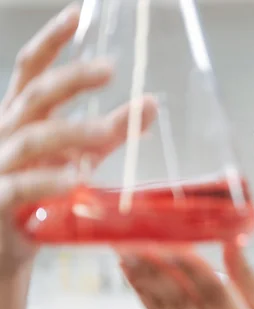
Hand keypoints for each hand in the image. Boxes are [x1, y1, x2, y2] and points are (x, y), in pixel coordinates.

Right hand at [0, 3, 156, 278]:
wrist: (8, 249)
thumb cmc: (40, 199)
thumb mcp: (78, 157)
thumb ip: (109, 132)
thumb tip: (149, 106)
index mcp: (21, 120)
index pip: (31, 71)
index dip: (51, 41)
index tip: (77, 14)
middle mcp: (4, 135)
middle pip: (35, 96)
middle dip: (71, 79)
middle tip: (109, 69)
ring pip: (33, 138)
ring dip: (74, 132)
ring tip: (108, 132)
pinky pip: (21, 186)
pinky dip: (49, 180)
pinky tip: (77, 179)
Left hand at [119, 243, 253, 308]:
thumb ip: (250, 282)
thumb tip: (231, 245)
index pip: (214, 296)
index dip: (190, 267)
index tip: (173, 240)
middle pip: (181, 304)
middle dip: (156, 268)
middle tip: (137, 239)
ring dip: (144, 280)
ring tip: (128, 251)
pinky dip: (147, 299)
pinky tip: (137, 278)